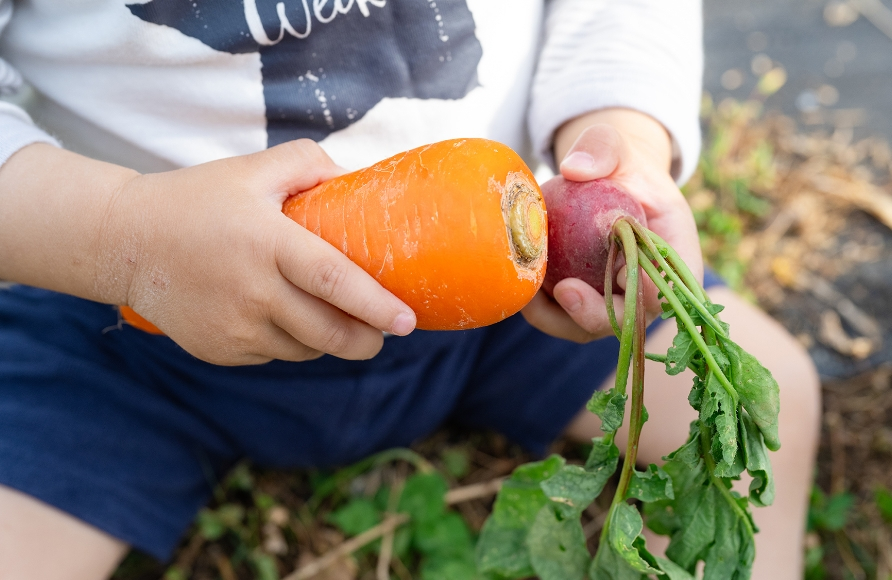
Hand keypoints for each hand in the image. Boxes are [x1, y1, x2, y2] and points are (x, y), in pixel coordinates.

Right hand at [106, 140, 416, 364]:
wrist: (124, 242)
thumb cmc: (196, 201)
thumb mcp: (251, 170)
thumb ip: (308, 164)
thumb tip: (355, 180)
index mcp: (267, 242)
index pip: (334, 281)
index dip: (376, 305)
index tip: (408, 320)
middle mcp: (252, 291)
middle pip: (329, 332)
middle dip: (367, 340)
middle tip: (386, 334)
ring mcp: (234, 327)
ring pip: (304, 349)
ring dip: (328, 339)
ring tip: (331, 316)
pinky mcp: (220, 350)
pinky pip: (272, 354)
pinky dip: (289, 341)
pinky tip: (280, 316)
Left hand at [522, 109, 702, 342]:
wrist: (605, 185)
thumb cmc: (619, 166)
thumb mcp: (616, 147)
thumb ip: (603, 149)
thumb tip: (574, 169)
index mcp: (674, 255)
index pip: (670, 286)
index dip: (649, 291)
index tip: (620, 275)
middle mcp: (648, 288)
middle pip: (628, 319)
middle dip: (596, 313)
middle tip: (563, 290)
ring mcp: (615, 301)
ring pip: (589, 326)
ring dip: (557, 317)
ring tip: (529, 292)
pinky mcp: (586, 303)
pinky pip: (563, 318)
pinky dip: (541, 308)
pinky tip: (519, 286)